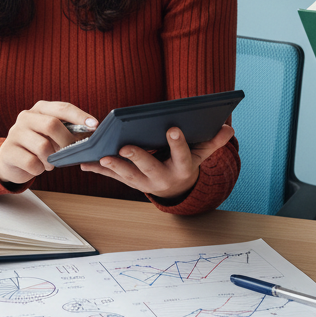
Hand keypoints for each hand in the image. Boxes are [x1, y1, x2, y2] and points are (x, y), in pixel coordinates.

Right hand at [0, 101, 97, 185]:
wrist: (11, 160)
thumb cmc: (39, 145)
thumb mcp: (53, 135)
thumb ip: (69, 131)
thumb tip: (93, 135)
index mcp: (40, 108)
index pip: (62, 108)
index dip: (79, 116)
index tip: (95, 125)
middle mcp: (26, 116)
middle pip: (52, 125)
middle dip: (66, 141)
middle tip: (70, 152)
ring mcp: (15, 133)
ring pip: (43, 146)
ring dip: (52, 159)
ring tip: (51, 163)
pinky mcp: (8, 151)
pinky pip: (32, 162)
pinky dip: (40, 169)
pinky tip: (38, 167)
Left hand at [80, 124, 233, 200]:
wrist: (175, 188)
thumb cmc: (186, 162)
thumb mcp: (201, 153)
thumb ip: (213, 141)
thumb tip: (229, 128)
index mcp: (182, 168)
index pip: (182, 154)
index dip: (178, 143)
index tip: (174, 128)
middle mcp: (162, 177)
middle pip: (149, 167)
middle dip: (137, 157)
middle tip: (125, 146)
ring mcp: (144, 182)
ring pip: (128, 175)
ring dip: (114, 166)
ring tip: (102, 156)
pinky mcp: (129, 181)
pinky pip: (113, 176)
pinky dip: (99, 169)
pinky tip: (85, 162)